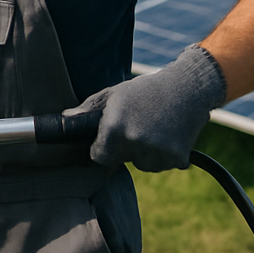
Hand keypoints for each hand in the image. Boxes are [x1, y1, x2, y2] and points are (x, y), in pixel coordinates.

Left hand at [68, 45, 226, 171]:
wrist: (188, 87)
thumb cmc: (146, 89)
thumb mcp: (113, 94)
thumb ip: (88, 110)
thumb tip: (65, 118)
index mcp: (114, 128)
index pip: (99, 157)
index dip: (102, 148)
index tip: (109, 140)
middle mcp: (134, 142)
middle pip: (121, 160)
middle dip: (124, 149)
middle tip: (137, 126)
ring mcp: (157, 151)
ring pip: (143, 164)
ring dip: (145, 154)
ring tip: (154, 128)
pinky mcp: (177, 157)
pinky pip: (163, 165)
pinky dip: (164, 155)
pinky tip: (168, 134)